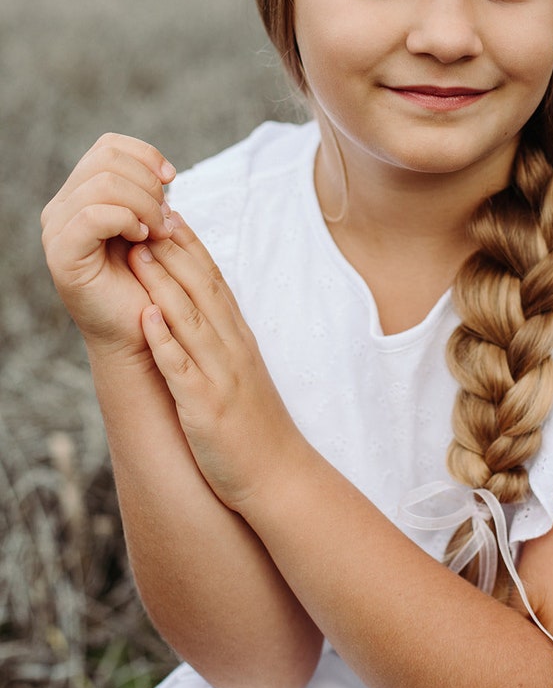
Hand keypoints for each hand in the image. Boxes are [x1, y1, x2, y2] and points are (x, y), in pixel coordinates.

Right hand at [41, 133, 176, 357]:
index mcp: (81, 195)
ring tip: (158, 232)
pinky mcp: (62, 255)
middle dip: (148, 184)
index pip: (109, 146)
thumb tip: (163, 170)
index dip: (145, 155)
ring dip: (144, 204)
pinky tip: (144, 240)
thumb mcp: (153, 225)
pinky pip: (94, 215)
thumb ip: (148, 193)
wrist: (143, 331)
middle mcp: (62, 208)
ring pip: (104, 183)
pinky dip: (128, 220)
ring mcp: (57, 231)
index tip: (171, 179)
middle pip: (108, 160)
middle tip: (165, 218)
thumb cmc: (151, 281)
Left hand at [128, 216, 296, 512]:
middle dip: (174, 251)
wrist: (279, 474)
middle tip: (148, 214)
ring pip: (190, 321)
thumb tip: (193, 305)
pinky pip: (182, 370)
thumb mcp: (239, 370)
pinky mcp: (206, 407)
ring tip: (138, 253)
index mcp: (238, 337)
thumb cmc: (254, 424)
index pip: (215, 281)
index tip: (169, 213)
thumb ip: (218, 337)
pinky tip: (145, 319)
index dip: (192, 245)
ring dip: (163, 284)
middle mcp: (232, 348)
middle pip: (202, 289)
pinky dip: (164, 342)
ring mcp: (221, 376)